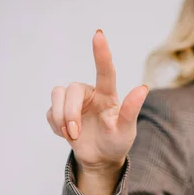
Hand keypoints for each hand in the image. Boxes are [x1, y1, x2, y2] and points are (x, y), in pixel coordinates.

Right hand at [46, 29, 148, 173]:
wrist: (100, 159)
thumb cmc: (117, 143)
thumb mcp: (126, 131)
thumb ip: (131, 111)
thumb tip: (143, 88)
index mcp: (107, 94)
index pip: (105, 70)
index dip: (101, 52)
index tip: (98, 35)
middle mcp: (89, 93)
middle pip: (72, 89)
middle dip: (69, 113)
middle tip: (75, 134)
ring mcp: (73, 102)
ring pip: (57, 94)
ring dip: (61, 118)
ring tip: (72, 135)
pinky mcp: (60, 112)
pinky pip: (50, 112)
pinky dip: (56, 126)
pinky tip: (67, 135)